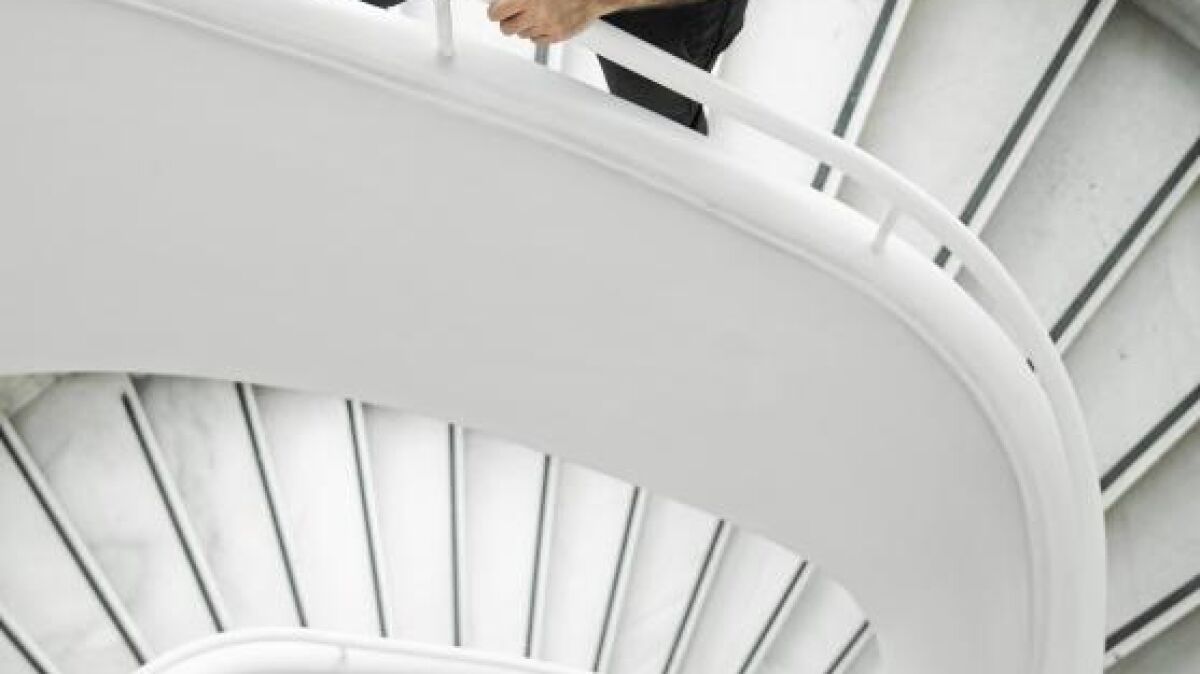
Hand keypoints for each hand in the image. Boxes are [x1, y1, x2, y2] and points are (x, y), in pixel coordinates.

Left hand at [487, 0, 614, 45]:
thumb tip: (500, 1)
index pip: (495, 13)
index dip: (495, 11)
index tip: (496, 9)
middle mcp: (536, 13)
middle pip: (506, 29)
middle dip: (507, 21)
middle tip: (512, 14)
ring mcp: (547, 27)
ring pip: (522, 35)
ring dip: (524, 26)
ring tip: (534, 14)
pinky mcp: (557, 36)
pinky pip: (538, 41)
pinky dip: (538, 33)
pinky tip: (545, 21)